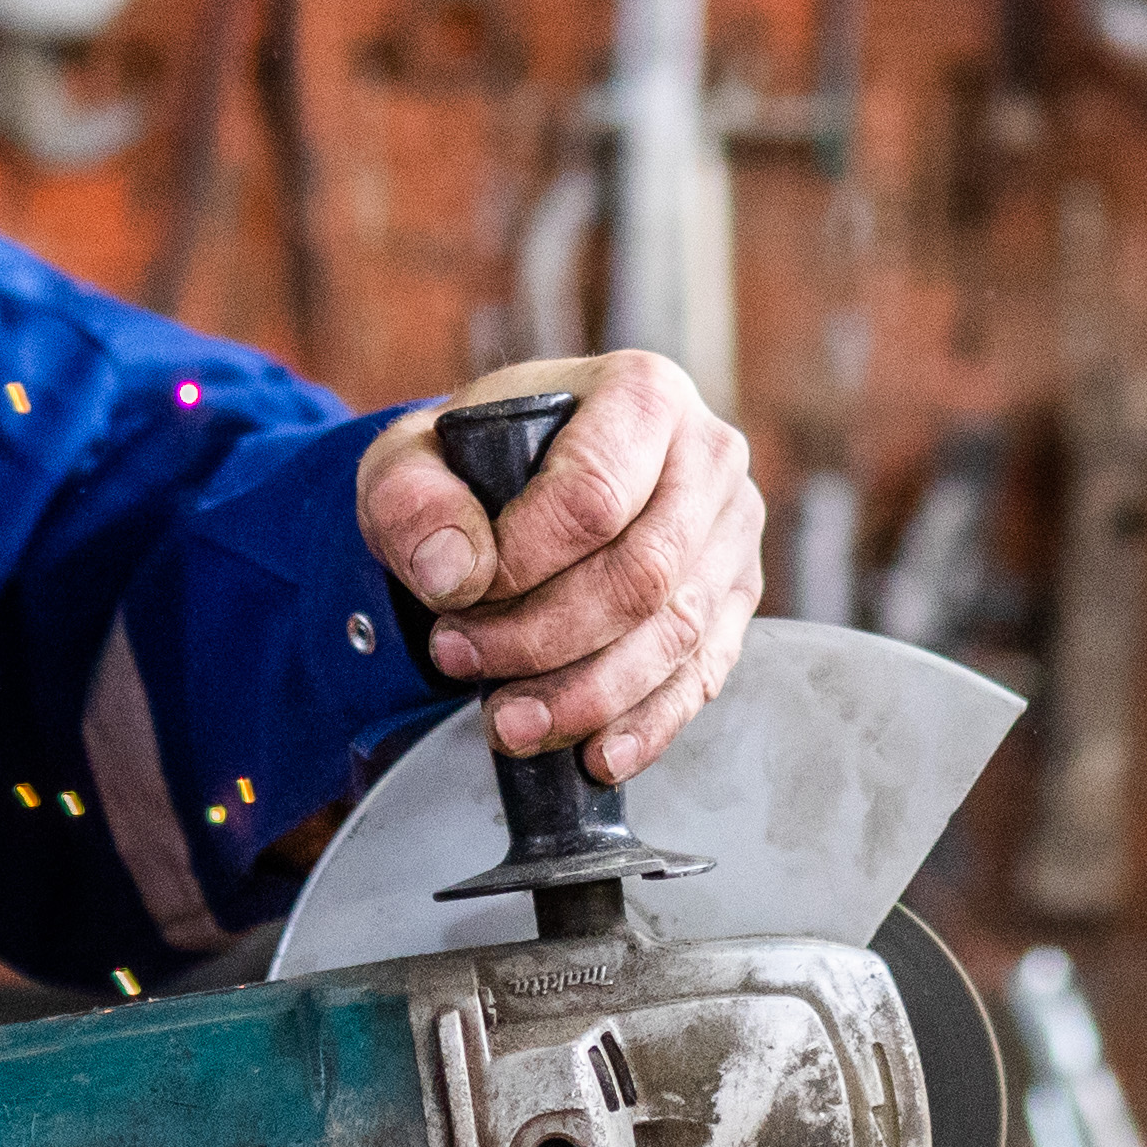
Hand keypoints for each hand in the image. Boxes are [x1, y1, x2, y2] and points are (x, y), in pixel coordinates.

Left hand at [354, 350, 767, 787]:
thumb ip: (411, 501)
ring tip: (508, 722)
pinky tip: (595, 753)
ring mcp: (731, 532)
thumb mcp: (412, 459)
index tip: (456, 599)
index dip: (521, 564)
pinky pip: (704, 674)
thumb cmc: (475, 465)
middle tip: (460, 662)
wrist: (518, 486)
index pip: (594, 494)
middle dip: (544, 638)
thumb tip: (455, 573)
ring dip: (587, 694)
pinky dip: (647, 724)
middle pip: (643, 573)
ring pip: (676, 634)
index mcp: (642, 393)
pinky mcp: (735, 598)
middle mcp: (709, 455)